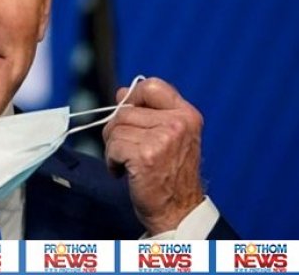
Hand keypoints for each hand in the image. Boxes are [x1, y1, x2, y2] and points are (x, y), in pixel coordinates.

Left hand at [102, 77, 204, 234]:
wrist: (177, 212)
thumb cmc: (169, 176)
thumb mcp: (168, 137)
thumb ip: (147, 113)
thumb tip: (121, 92)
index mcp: (186, 114)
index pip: (151, 85)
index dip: (132, 97)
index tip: (129, 113)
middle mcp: (178, 123)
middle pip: (125, 110)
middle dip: (117, 130)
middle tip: (128, 150)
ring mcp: (163, 139)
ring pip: (116, 128)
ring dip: (114, 148)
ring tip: (129, 163)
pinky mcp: (146, 155)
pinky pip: (113, 147)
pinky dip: (112, 161)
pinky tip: (125, 172)